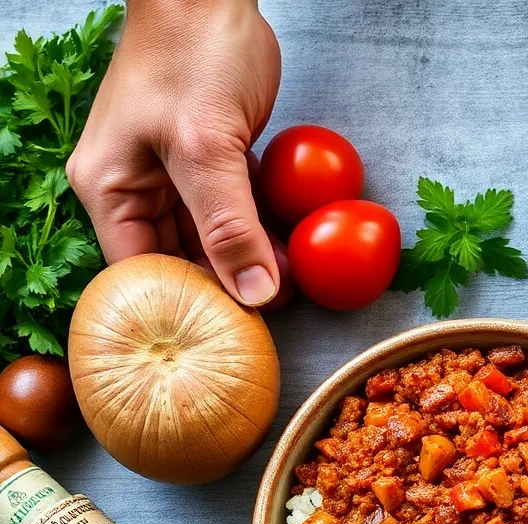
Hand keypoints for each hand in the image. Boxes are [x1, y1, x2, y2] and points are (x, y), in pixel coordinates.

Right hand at [66, 0, 281, 305]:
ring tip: (286, 291)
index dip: (184, 309)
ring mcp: (173, 180)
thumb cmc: (193, 54)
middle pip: (178, 263)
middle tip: (269, 317)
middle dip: (224, 289)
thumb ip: (229, 226)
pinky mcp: (209, 167)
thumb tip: (254, 294)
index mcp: (111, 190)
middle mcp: (136, 191)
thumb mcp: (206, 147)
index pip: (142, 274)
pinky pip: (231, 216)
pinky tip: (286, 257)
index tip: (229, 334)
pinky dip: (257, 236)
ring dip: (247, 265)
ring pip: (210, 244)